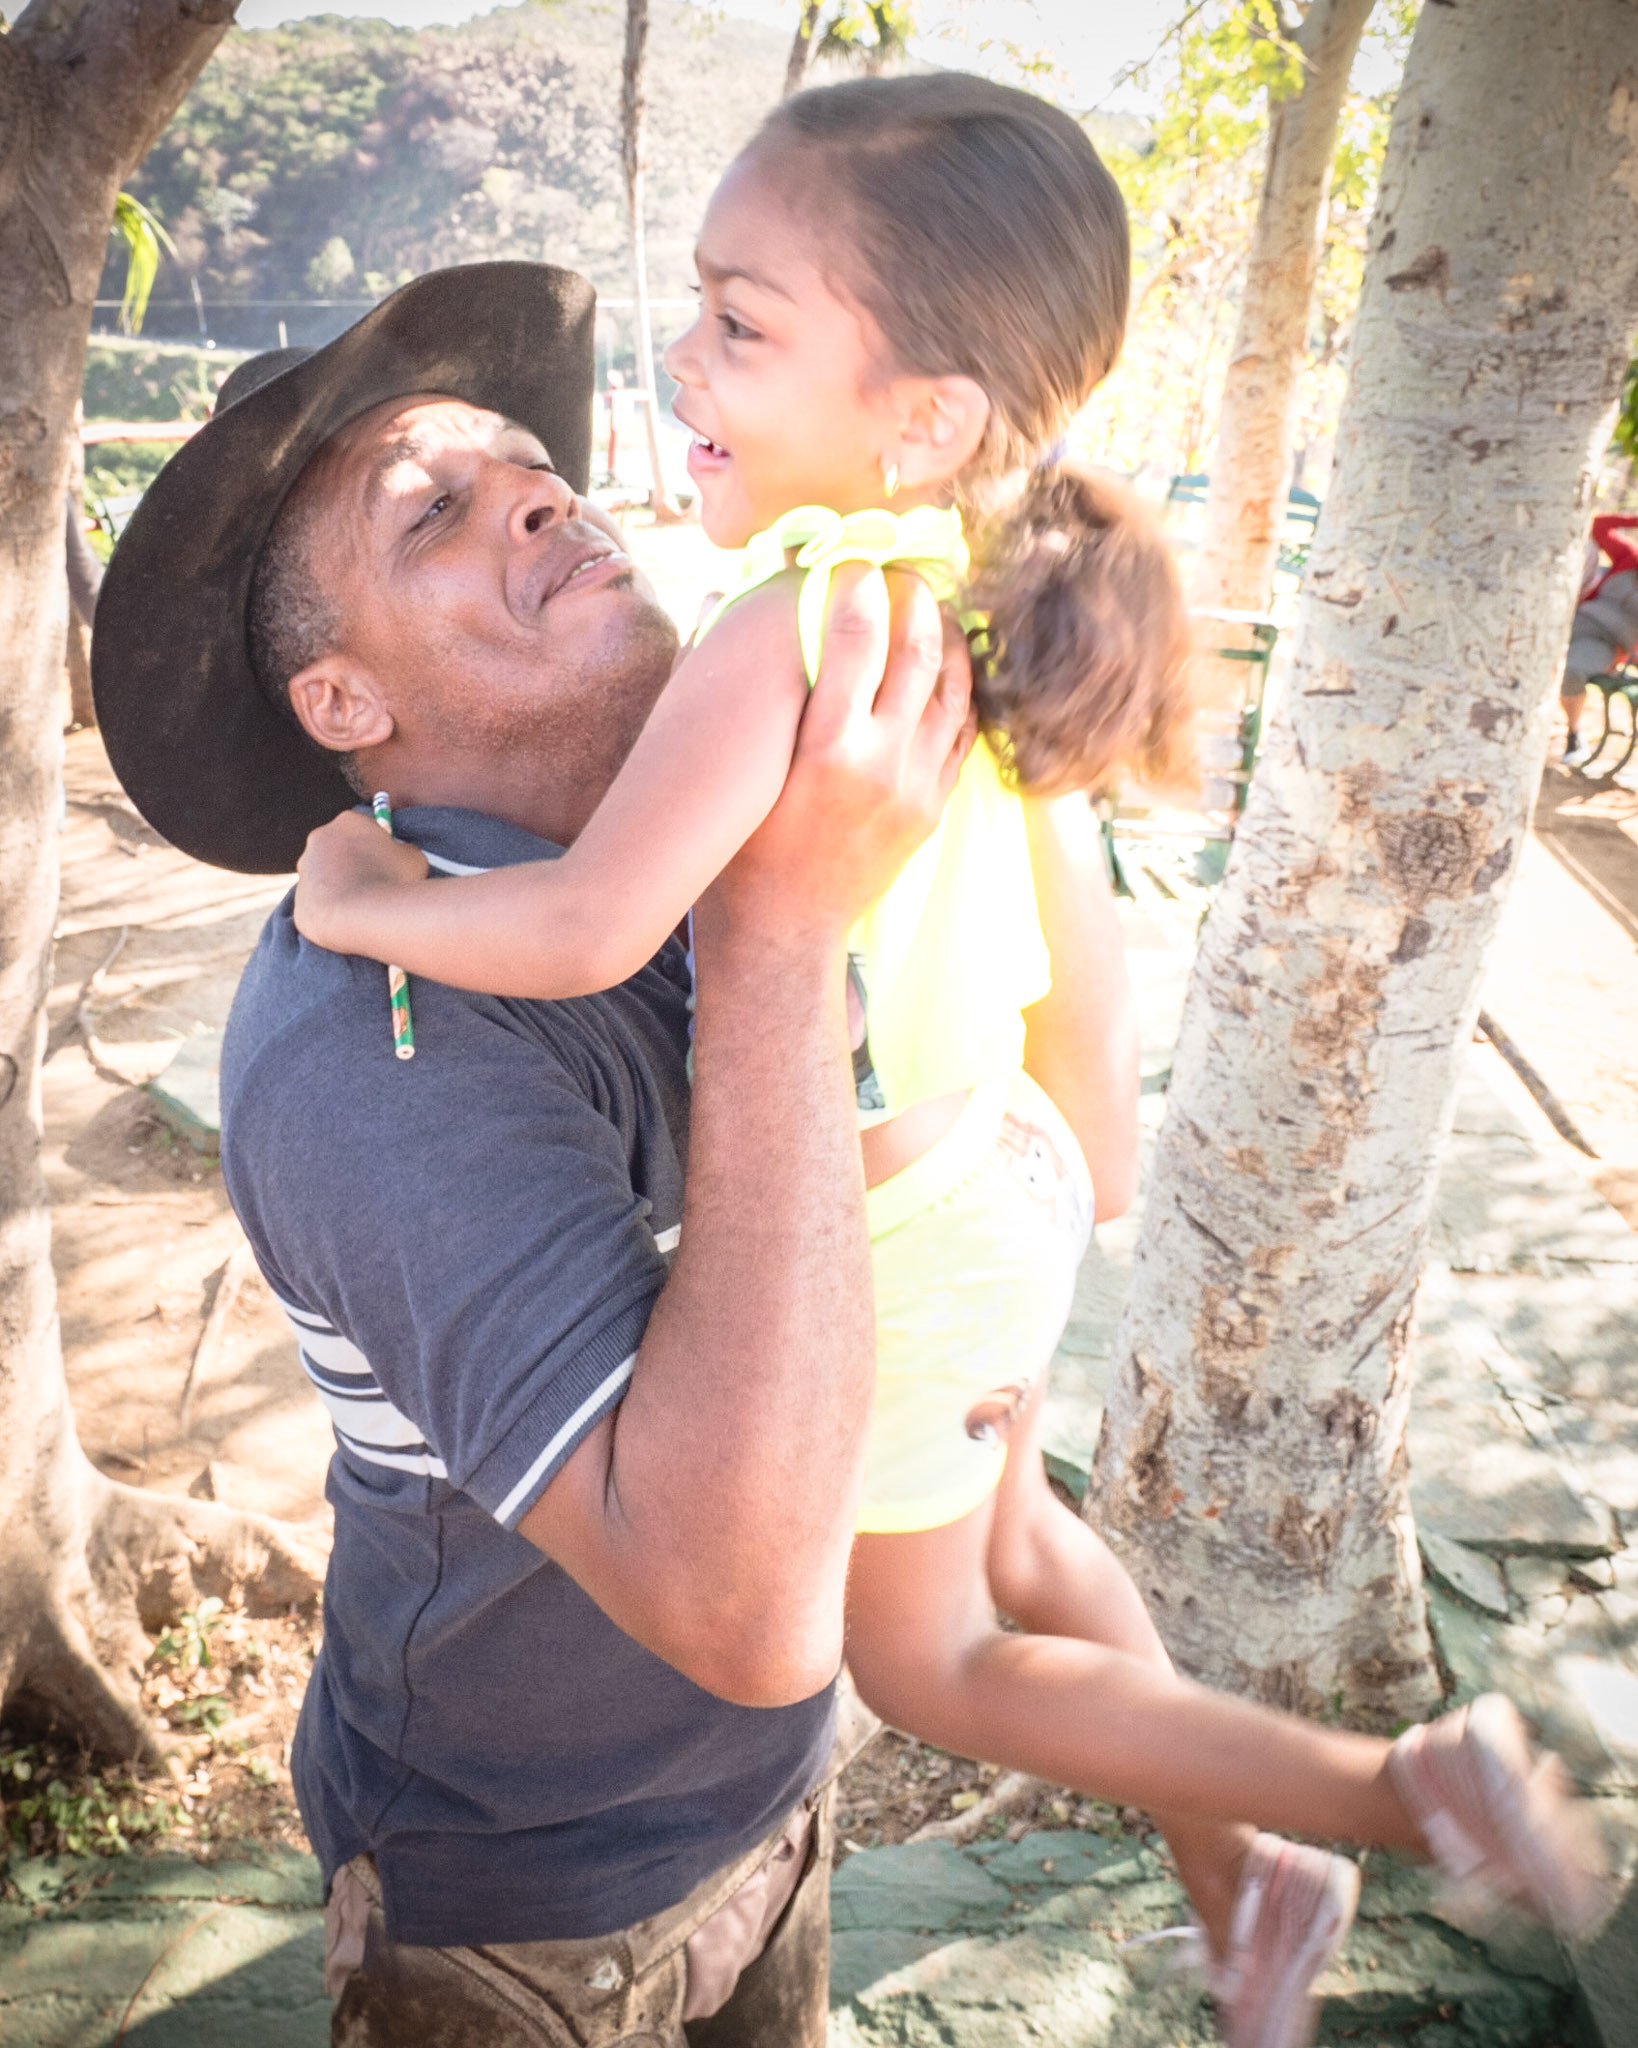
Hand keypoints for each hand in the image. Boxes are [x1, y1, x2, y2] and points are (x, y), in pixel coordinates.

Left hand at [293, 808, 429, 953]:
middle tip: (376, 883)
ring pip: (326, 877)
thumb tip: (398, 855)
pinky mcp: (299, 900)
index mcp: (347, 821)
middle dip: (355, 863)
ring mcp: (305, 870)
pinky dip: (333, 910)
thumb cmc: (392, 880)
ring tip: (363, 906)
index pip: (363, 828)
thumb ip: (402, 850)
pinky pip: (319, 903)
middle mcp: (319, 839)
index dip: (378, 845)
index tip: (389, 862)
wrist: (363, 916)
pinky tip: (350, 920)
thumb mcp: (414, 857)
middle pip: (339, 849)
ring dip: (341, 886)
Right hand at [704, 564, 974, 943]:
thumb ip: (724, 680)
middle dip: (916, 599)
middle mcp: (881, 762)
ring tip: (933, 608)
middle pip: (918, 652)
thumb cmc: (735, 846)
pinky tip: (948, 665)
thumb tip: (722, 593)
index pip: (858, 636)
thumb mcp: (723, 762)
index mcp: (824, 745)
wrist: (782, 929)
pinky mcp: (932, 807)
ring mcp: (916, 787)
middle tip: (904, 570)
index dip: (861, 584)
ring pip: (953, 689)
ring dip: (947, 638)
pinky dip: (960, 691)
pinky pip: (963, 732)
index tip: (858, 558)